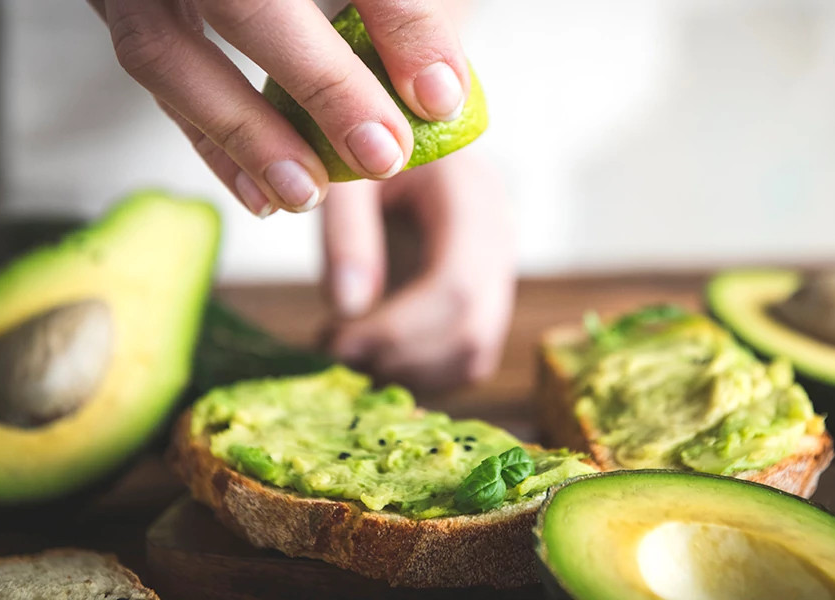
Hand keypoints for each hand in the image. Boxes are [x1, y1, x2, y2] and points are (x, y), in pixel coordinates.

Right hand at [88, 0, 469, 216]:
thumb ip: (391, 8)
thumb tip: (440, 91)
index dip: (396, 21)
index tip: (440, 94)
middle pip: (244, 6)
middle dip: (322, 84)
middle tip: (382, 154)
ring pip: (166, 52)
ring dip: (245, 134)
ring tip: (307, 192)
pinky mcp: (116, 7)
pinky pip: (151, 79)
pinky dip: (208, 142)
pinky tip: (259, 192)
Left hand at [323, 150, 514, 390]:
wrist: (394, 133)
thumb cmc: (364, 143)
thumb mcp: (346, 172)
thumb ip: (346, 232)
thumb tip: (347, 309)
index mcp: (472, 194)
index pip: (457, 285)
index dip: (398, 329)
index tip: (336, 341)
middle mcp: (500, 236)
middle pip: (472, 330)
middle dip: (400, 357)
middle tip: (335, 354)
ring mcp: (498, 270)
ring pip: (474, 355)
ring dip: (409, 372)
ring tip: (348, 353)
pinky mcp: (484, 297)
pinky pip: (466, 358)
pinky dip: (419, 372)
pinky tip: (372, 353)